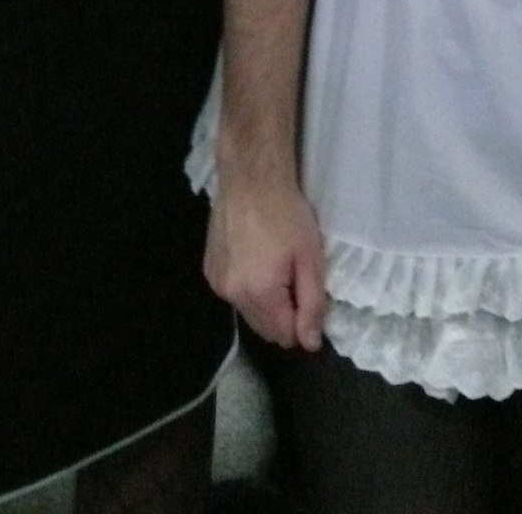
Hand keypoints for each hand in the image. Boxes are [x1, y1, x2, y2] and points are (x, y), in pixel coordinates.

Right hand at [205, 174, 326, 350]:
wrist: (251, 178)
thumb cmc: (287, 214)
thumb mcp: (310, 258)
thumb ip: (312, 305)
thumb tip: (310, 344)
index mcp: (260, 295)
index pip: (285, 336)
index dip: (302, 321)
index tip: (308, 293)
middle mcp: (232, 296)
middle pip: (264, 329)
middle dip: (283, 314)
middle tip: (293, 277)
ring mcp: (217, 284)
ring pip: (247, 313)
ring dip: (264, 303)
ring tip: (273, 265)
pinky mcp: (209, 270)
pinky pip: (233, 294)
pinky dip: (246, 287)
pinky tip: (254, 259)